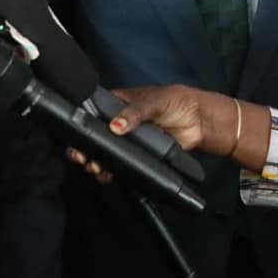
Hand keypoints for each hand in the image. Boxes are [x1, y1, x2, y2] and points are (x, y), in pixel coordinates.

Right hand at [64, 84, 235, 184]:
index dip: (85, 124)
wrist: (201, 123)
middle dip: (88, 148)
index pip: (96, 112)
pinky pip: (123, 164)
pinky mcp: (139, 156)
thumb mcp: (155, 102)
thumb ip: (135, 112)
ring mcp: (129, 140)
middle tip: (82, 157)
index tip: (77, 137)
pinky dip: (113, 171)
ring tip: (94, 167)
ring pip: (107, 153)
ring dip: (98, 161)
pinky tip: (107, 175)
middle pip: (98, 136)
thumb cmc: (178, 103)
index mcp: (121, 103)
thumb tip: (115, 126)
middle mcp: (121, 122)